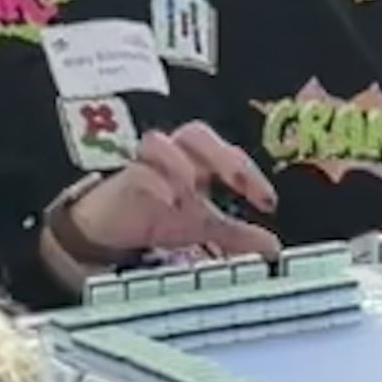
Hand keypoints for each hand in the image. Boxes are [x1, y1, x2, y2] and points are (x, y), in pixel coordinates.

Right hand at [61, 121, 279, 272]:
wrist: (109, 227)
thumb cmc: (156, 215)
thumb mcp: (203, 227)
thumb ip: (237, 234)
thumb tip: (272, 247)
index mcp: (196, 162)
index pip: (228, 153)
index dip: (249, 173)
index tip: (267, 202)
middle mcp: (172, 156)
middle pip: (196, 134)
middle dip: (222, 156)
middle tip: (241, 184)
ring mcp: (145, 165)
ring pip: (160, 143)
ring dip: (183, 164)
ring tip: (199, 194)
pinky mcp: (123, 180)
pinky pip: (139, 172)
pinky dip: (156, 184)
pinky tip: (171, 202)